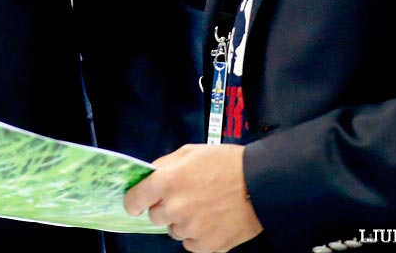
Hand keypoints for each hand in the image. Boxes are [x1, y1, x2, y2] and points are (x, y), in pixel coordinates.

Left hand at [123, 144, 262, 251]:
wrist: (260, 184)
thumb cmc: (225, 163)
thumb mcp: (190, 152)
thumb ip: (164, 165)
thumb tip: (148, 178)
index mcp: (167, 182)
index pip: (135, 200)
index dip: (135, 200)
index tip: (139, 201)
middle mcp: (175, 208)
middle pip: (154, 217)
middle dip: (164, 207)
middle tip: (183, 197)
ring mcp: (191, 229)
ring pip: (174, 230)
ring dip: (182, 221)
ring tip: (203, 206)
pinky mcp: (206, 246)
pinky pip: (190, 243)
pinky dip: (197, 234)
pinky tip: (211, 219)